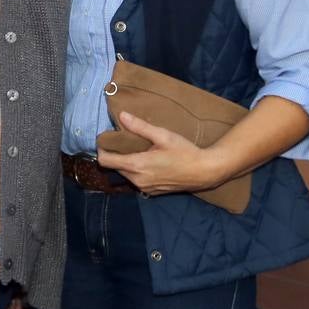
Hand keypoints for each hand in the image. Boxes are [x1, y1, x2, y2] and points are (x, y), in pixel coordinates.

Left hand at [98, 111, 225, 194]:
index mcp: (137, 165)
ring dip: (127, 163)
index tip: (106, 140)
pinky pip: (137, 181)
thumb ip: (140, 127)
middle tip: (124, 142)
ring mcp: (145, 188)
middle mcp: (137, 180)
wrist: (205, 172)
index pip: (105, 161)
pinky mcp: (153, 192)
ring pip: (126, 174)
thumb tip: (121, 116)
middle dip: (116, 155)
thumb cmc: (185, 151)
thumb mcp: (163, 135)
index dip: (102, 149)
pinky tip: (149, 162)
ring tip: (138, 150)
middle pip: (115, 167)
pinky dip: (137, 172)